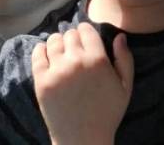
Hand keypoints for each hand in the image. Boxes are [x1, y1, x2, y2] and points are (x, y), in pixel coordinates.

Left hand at [32, 24, 133, 144]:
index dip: (85, 33)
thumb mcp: (125, 88)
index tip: (85, 40)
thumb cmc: (107, 114)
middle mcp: (76, 61)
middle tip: (74, 51)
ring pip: (53, 40)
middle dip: (73, 39)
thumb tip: (119, 36)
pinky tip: (47, 56)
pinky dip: (41, 50)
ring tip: (61, 55)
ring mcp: (57, 70)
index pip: (85, 29)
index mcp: (97, 60)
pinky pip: (37, 53)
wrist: (83, 140)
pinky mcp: (42, 80)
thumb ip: (125, 59)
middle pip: (69, 34)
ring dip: (58, 44)